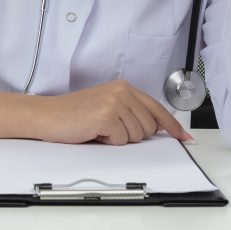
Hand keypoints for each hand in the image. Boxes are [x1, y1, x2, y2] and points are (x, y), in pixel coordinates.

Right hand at [34, 80, 192, 144]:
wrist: (47, 116)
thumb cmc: (74, 115)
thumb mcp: (107, 107)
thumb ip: (131, 112)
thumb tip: (158, 129)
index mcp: (124, 87)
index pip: (157, 108)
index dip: (172, 126)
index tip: (184, 138)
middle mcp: (121, 91)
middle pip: (149, 127)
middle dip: (132, 135)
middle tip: (109, 129)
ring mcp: (114, 102)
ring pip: (136, 136)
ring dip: (118, 139)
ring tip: (99, 129)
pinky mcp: (106, 116)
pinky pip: (121, 141)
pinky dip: (108, 142)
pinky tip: (94, 132)